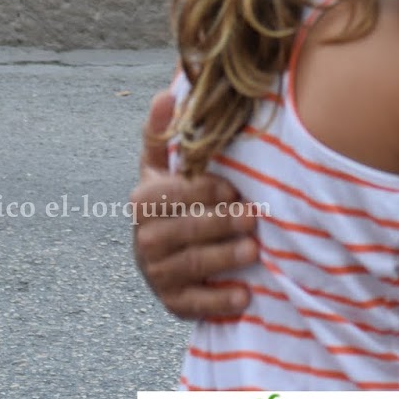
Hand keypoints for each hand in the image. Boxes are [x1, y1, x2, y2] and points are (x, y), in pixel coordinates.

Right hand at [131, 90, 258, 319]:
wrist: (168, 254)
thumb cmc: (176, 200)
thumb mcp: (164, 167)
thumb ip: (163, 133)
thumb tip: (165, 94)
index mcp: (144, 200)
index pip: (176, 193)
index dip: (207, 190)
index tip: (235, 188)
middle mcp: (145, 238)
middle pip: (187, 229)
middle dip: (222, 223)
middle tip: (254, 218)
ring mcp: (156, 272)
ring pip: (193, 264)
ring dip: (225, 258)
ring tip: (255, 251)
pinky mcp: (172, 302)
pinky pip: (195, 304)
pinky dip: (219, 302)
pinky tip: (244, 295)